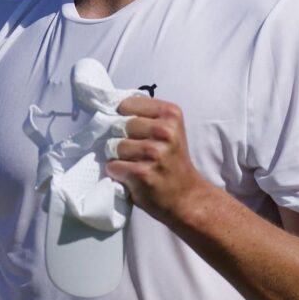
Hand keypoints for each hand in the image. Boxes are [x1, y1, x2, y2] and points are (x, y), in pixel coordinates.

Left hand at [107, 96, 210, 225]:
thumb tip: (112, 105)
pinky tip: (131, 176)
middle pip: (120, 125)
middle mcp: (165, 131)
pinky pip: (113, 166)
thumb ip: (146, 115)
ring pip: (114, 146)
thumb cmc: (172, 160)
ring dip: (118, 157)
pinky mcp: (143, 173)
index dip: (123, 116)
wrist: (186, 196)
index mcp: (171, 114)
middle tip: (135, 151)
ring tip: (133, 164)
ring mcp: (154, 153)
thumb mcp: (169, 129)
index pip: (127, 104)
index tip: (131, 129)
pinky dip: (116, 172)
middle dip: (121, 138)